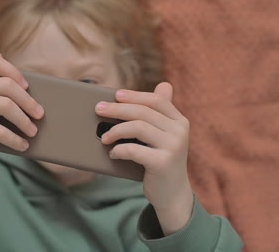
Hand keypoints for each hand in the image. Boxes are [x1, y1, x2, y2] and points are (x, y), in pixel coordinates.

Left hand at [95, 82, 193, 235]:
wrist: (172, 194)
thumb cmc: (161, 161)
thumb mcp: (164, 135)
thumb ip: (161, 113)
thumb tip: (164, 84)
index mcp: (179, 121)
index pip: (156, 100)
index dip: (135, 95)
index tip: (115, 95)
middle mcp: (179, 131)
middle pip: (143, 112)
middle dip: (117, 109)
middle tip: (98, 109)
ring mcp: (173, 147)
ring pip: (137, 127)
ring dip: (115, 130)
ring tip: (103, 137)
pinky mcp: (163, 163)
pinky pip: (134, 150)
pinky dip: (119, 150)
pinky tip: (113, 153)